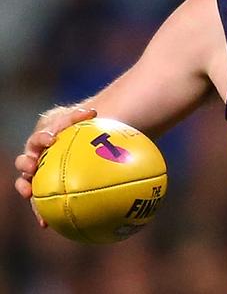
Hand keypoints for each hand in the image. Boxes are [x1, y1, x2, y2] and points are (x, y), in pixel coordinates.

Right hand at [14, 107, 96, 226]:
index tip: (51, 139)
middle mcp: (35, 157)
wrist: (67, 139)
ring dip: (25, 188)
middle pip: (25, 161)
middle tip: (32, 167)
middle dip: (26, 164)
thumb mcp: (76, 122)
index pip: (40, 138)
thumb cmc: (73, 130)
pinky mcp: (40, 189)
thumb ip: (81, 118)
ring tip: (29, 194)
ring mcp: (36, 174)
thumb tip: (92, 111)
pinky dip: (39, 213)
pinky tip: (45, 223)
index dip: (43, 138)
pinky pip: (38, 202)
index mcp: (42, 141)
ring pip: (25, 182)